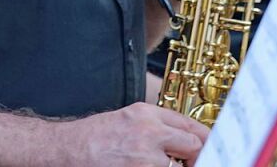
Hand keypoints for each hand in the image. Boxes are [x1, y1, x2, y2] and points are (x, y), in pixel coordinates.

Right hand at [55, 101, 207, 165]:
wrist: (66, 150)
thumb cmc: (94, 138)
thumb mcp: (127, 120)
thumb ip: (156, 127)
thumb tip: (186, 141)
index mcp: (146, 115)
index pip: (190, 127)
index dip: (204, 141)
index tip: (210, 150)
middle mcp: (148, 133)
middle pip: (194, 147)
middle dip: (196, 159)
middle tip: (191, 163)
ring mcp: (144, 158)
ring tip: (159, 165)